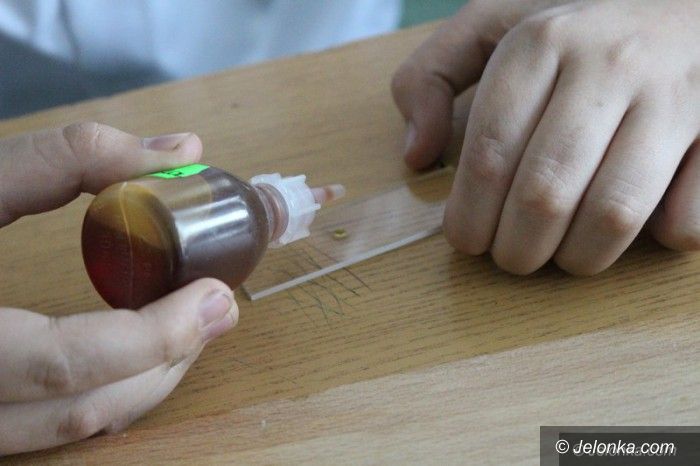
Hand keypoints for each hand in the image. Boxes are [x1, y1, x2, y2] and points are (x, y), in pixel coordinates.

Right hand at [0, 123, 238, 454]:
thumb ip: (73, 156)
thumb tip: (181, 148)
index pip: (66, 363)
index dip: (156, 333)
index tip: (216, 293)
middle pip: (84, 410)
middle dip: (168, 358)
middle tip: (218, 307)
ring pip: (75, 429)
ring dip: (149, 380)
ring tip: (192, 323)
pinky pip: (57, 426)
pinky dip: (112, 390)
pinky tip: (139, 349)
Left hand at [392, 0, 699, 273]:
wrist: (687, 0)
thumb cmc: (579, 26)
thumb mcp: (492, 23)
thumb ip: (432, 76)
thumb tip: (417, 155)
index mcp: (543, 41)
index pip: (491, 153)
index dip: (470, 215)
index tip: (466, 240)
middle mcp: (611, 64)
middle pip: (546, 193)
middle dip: (516, 248)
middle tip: (510, 257)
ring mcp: (676, 96)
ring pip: (615, 214)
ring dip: (578, 257)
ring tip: (562, 255)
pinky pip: (688, 215)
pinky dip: (660, 237)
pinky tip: (638, 226)